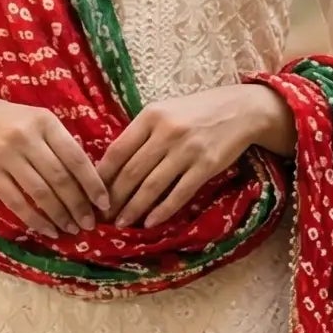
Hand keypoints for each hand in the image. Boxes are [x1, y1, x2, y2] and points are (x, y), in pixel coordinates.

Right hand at [0, 90, 109, 236]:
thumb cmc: (10, 120)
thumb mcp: (38, 120)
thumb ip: (60, 143)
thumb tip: (90, 179)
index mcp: (46, 122)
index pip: (76, 158)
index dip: (93, 184)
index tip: (104, 203)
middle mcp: (27, 137)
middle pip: (60, 178)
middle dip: (78, 205)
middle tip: (90, 223)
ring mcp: (6, 155)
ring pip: (40, 192)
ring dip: (59, 215)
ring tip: (72, 228)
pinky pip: (16, 201)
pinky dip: (34, 219)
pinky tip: (48, 229)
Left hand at [98, 84, 294, 228]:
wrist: (241, 109)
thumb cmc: (197, 111)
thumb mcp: (165, 111)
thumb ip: (142, 133)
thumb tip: (113, 164)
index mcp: (151, 116)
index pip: (117, 151)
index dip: (102, 176)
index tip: (91, 194)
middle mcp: (166, 132)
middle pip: (131, 172)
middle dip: (114, 198)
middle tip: (101, 216)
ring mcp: (187, 150)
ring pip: (152, 186)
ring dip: (133, 208)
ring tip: (121, 222)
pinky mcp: (206, 166)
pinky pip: (179, 193)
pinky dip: (162, 210)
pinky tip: (150, 222)